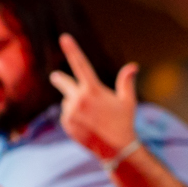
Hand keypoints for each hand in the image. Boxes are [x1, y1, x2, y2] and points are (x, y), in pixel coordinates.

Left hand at [51, 33, 140, 163]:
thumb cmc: (124, 122)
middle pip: (63, 83)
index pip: (81, 64)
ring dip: (75, 104)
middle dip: (59, 79)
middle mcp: (78, 99)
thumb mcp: (127, 101)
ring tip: (91, 117)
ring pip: (68, 101)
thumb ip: (126, 82)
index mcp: (93, 90)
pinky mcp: (66, 124)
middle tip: (54, 77)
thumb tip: (133, 66)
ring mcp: (70, 112)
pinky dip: (72, 116)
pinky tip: (85, 125)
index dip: (72, 49)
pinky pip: (66, 114)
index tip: (64, 37)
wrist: (116, 149)